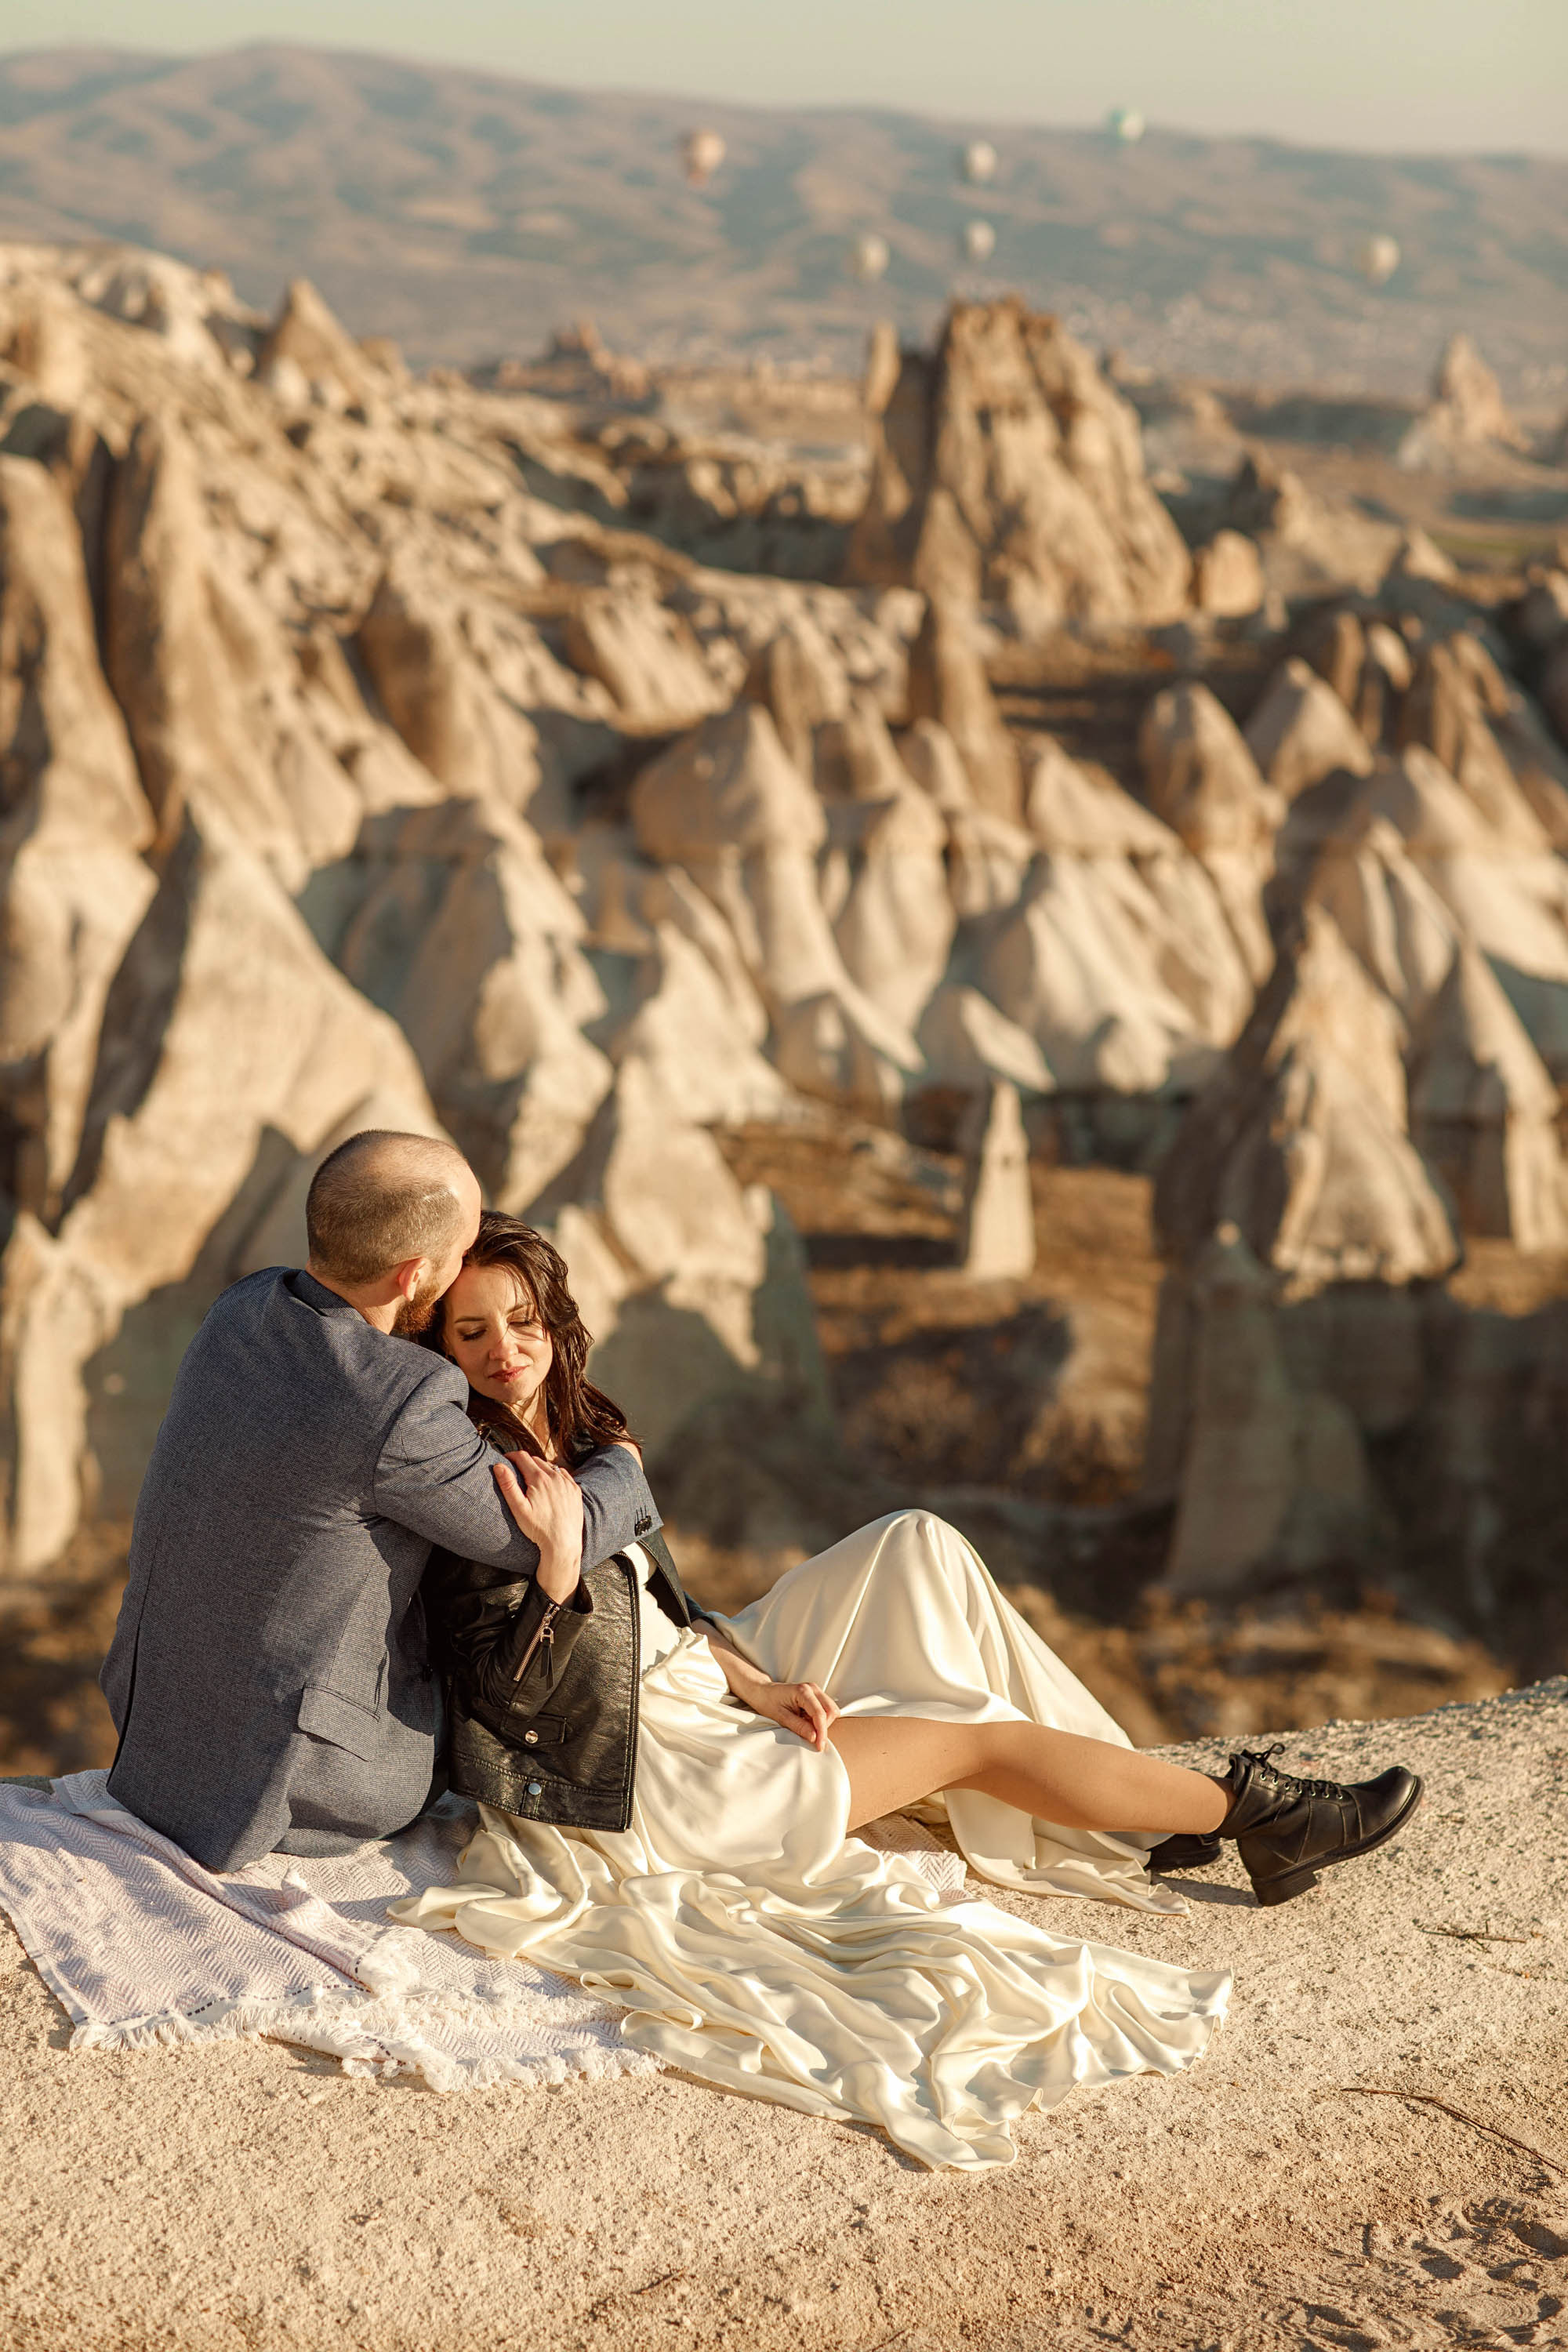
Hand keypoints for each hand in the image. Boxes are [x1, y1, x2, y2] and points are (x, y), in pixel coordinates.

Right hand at [494, 1452, 582, 1603]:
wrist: (563, 1544)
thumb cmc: (538, 1529)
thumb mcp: (519, 1509)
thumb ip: (508, 1485)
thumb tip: (498, 1466)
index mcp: (539, 1479)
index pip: (522, 1457)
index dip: (511, 1456)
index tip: (505, 1460)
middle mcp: (555, 1477)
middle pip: (536, 1460)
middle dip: (524, 1462)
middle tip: (515, 1469)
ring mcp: (567, 1483)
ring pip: (550, 1466)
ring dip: (539, 1467)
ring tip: (530, 1477)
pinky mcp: (575, 1490)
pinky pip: (563, 1474)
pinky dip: (554, 1475)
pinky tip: (548, 1484)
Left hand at [746, 1679, 839, 1752]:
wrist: (762, 1692)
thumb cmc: (768, 1701)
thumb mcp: (781, 1717)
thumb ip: (799, 1727)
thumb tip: (814, 1737)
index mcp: (803, 1691)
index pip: (820, 1714)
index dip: (821, 1732)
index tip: (819, 1746)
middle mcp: (812, 1689)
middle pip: (831, 1711)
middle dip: (824, 1727)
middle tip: (812, 1737)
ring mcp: (815, 1691)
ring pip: (831, 1710)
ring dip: (823, 1723)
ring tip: (805, 1726)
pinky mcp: (815, 1696)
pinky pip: (825, 1710)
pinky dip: (819, 1720)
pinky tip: (806, 1722)